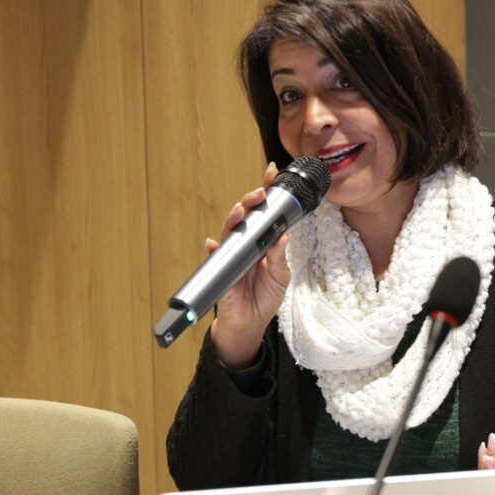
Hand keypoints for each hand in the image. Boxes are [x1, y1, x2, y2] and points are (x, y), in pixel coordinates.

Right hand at [209, 162, 291, 368]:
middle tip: (260, 192)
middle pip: (246, 215)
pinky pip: (214, 256)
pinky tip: (213, 243)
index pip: (265, 211)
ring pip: (230, 230)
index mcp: (263, 240)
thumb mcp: (281, 276)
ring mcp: (232, 254)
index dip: (267, 191)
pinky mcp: (221, 269)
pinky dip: (213, 249)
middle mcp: (247, 242)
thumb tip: (282, 236)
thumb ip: (279, 257)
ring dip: (234, 218)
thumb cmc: (265, 296)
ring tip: (242, 210)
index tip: (271, 171)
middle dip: (251, 200)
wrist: (250, 322)